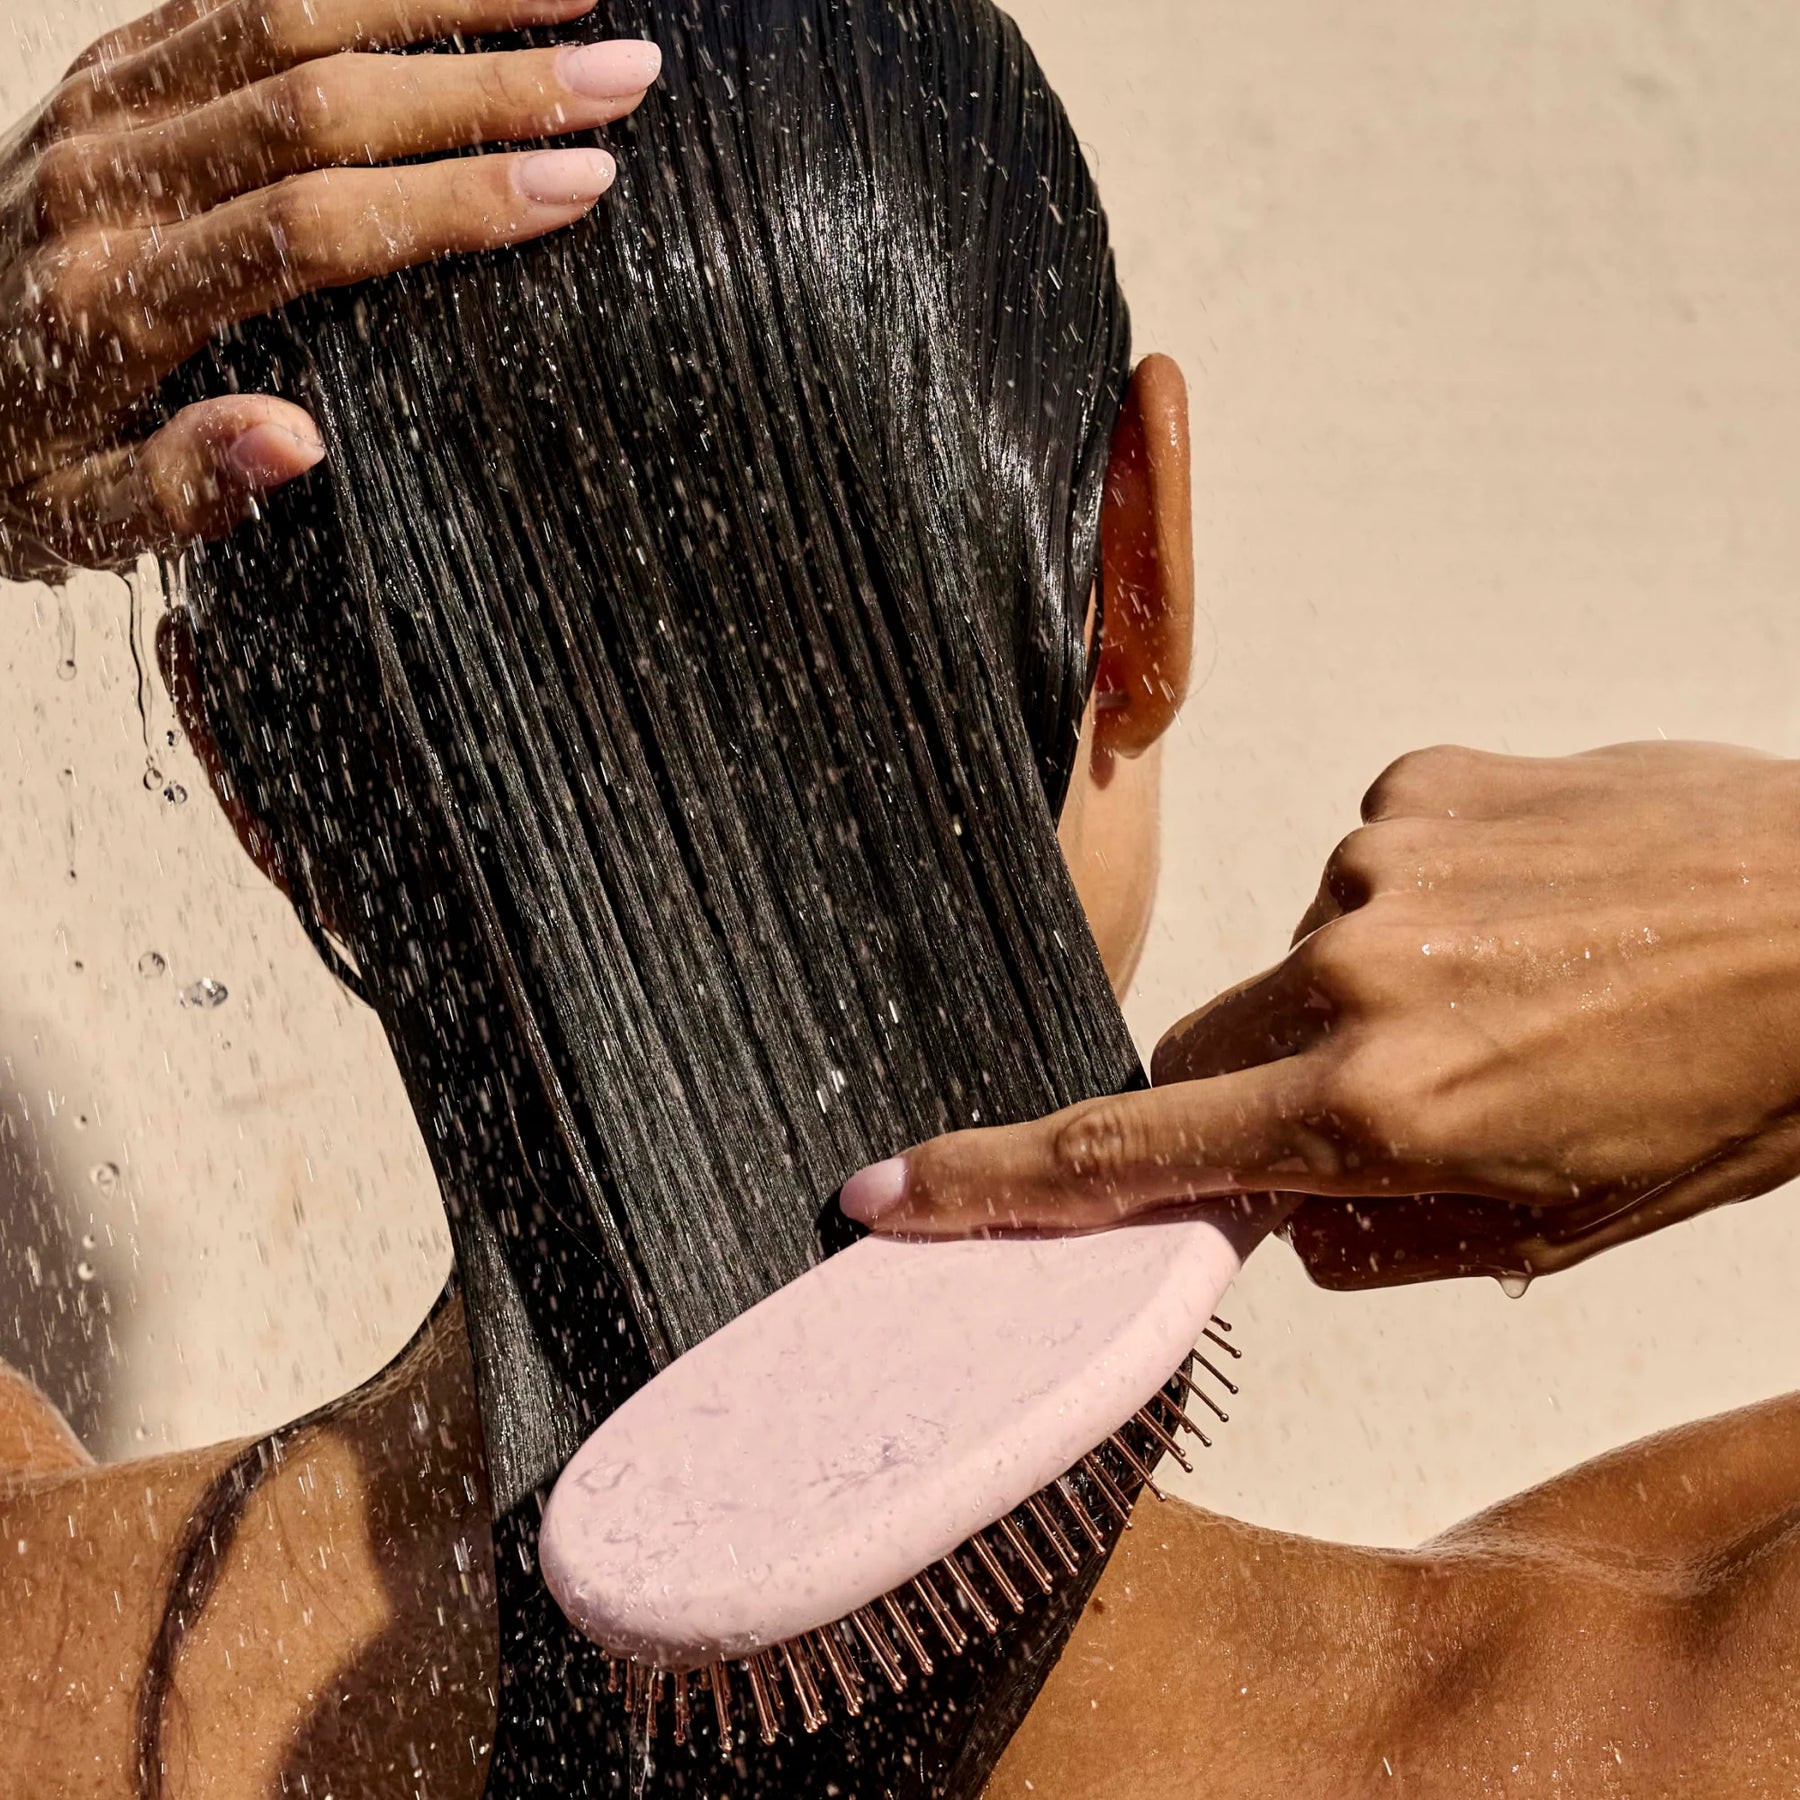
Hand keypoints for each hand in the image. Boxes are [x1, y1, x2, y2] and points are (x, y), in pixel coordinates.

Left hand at [0, 0, 658, 580]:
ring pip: (284, 10)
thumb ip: (181, 490)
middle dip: (489, 84)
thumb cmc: (11, 458)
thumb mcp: (77, 523)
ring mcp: (105, 107)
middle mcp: (109, 177)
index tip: (581, 185)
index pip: (318, 226)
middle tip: (623, 75)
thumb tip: (299, 442)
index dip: (458, 200)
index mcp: (115, 296)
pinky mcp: (108, 73)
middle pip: (320, 98)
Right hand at [840, 742, 1799, 1287]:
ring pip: (1301, 959)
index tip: (896, 1188)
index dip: (999, 1182)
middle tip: (1396, 1096)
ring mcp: (1382, 862)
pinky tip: (1531, 908)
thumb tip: (1270, 1201)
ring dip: (1371, 990)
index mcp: (1386, 1106)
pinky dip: (1423, 905)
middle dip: (1265, 1086)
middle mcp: (1357, 974)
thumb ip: (1372, 1230)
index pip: (1135, 1152)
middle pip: (1207, 1051)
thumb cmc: (1738, 1085)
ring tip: (1523, 987)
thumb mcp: (1555, 1221)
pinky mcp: (1421, 784)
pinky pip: (1370, 869)